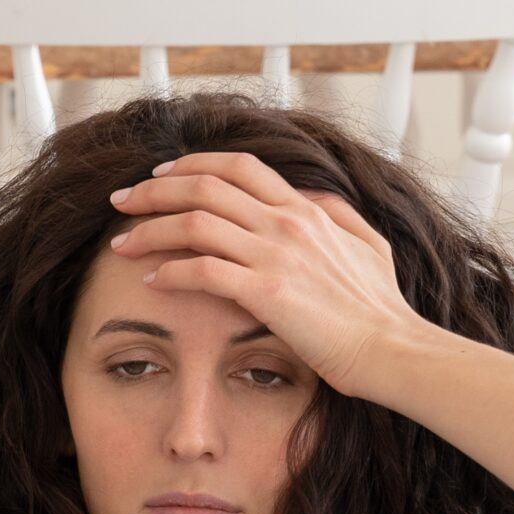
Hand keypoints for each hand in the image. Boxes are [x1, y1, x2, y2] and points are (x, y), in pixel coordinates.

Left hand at [105, 150, 429, 402]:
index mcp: (307, 209)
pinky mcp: (266, 294)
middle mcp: (287, 223)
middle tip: (121, 201)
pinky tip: (150, 281)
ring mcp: (276, 256)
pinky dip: (169, 272)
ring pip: (195, 223)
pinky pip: (202, 271)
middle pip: (204, 186)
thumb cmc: (380, 308)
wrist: (392, 349)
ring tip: (121, 243)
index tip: (160, 175)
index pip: (239, 167)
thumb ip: (337, 216)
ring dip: (150, 230)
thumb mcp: (368, 245)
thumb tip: (311, 199)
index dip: (193, 164)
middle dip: (154, 190)